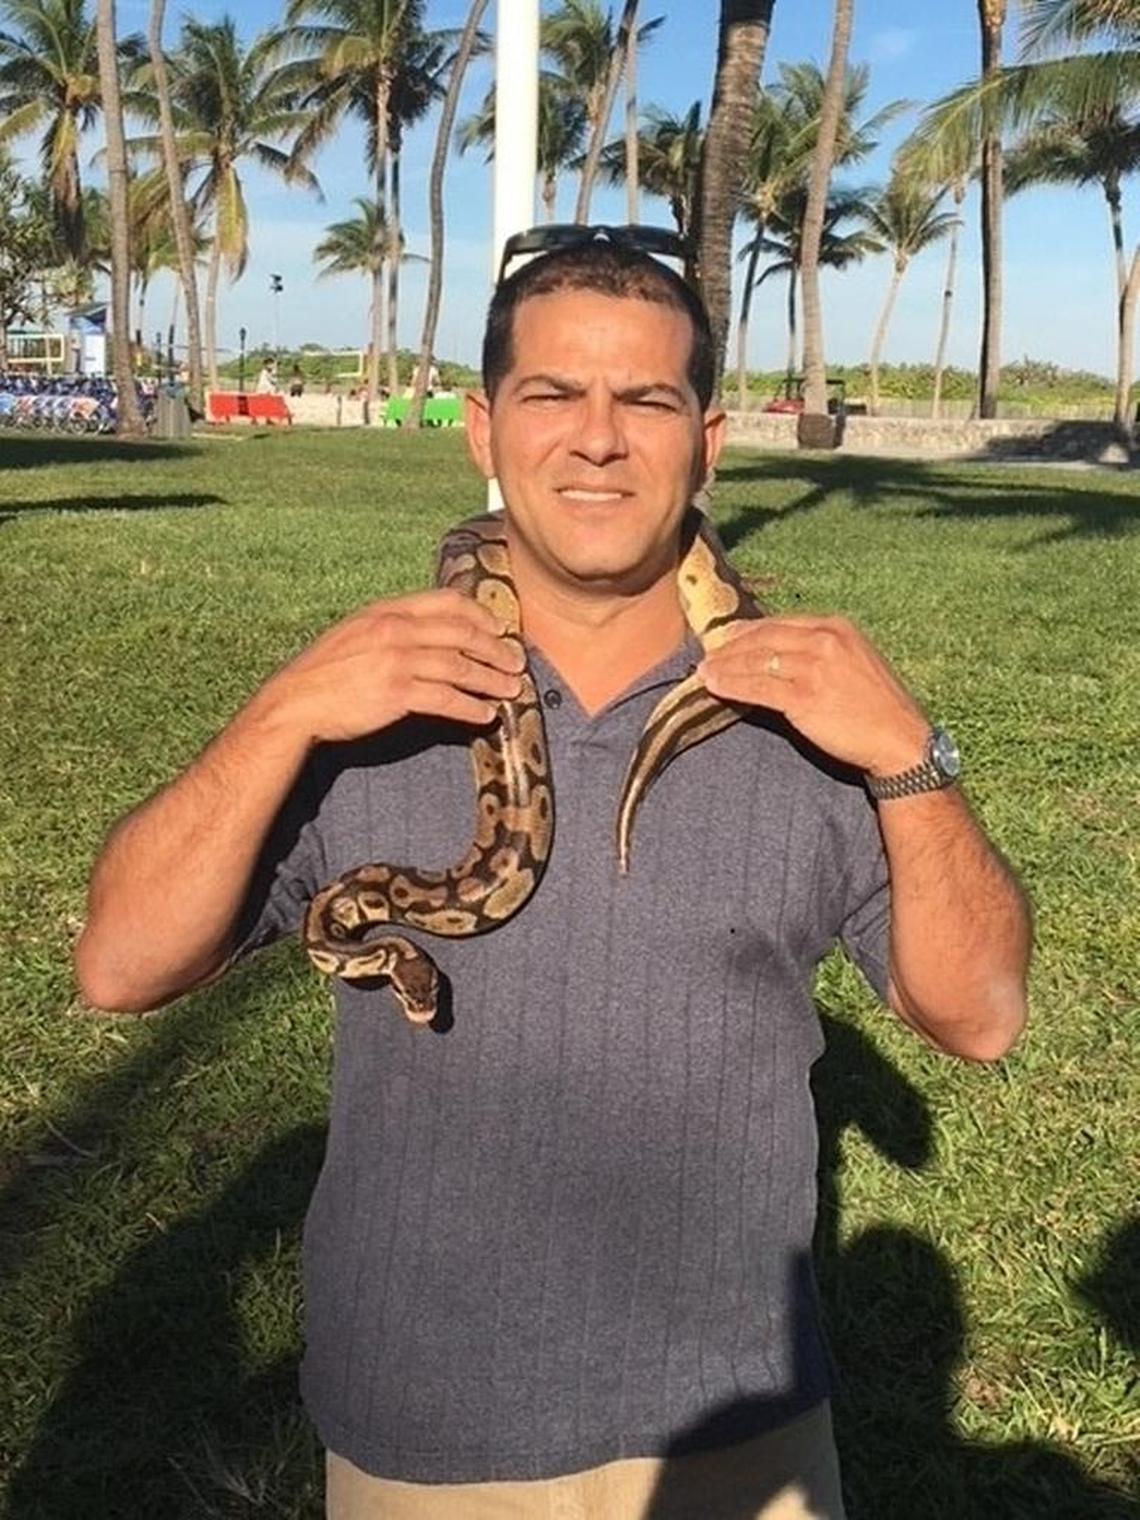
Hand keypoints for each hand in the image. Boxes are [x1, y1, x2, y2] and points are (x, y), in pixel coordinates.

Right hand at [259, 588, 524, 745]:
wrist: (296, 701)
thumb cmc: (325, 672)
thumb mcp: (356, 633)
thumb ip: (392, 628)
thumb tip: (428, 637)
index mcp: (387, 611)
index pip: (447, 602)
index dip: (480, 615)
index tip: (499, 629)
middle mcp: (395, 630)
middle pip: (462, 633)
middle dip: (496, 649)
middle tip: (516, 664)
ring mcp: (396, 660)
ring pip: (460, 667)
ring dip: (491, 680)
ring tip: (511, 691)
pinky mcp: (396, 693)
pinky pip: (446, 699)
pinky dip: (470, 707)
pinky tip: (485, 714)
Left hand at [697, 615, 929, 776]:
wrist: (901, 739)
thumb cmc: (878, 707)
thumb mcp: (854, 662)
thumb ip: (820, 653)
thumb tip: (780, 656)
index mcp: (836, 627)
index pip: (780, 623)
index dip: (748, 631)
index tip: (726, 638)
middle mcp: (825, 640)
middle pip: (763, 638)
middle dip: (730, 647)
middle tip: (707, 656)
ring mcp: (814, 668)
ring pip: (756, 661)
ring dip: (724, 667)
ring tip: (703, 672)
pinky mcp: (805, 697)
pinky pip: (758, 688)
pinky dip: (732, 686)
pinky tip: (714, 687)